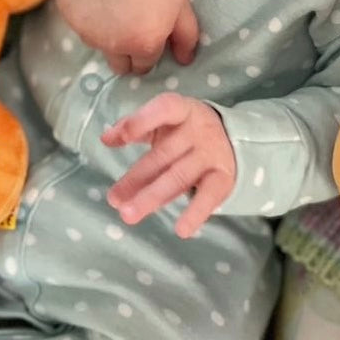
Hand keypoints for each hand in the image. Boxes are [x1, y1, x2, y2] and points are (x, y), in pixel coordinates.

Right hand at [56, 0, 197, 73]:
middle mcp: (111, 44)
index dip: (149, 47)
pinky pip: (79, 21)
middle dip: (127, 50)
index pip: (143, 66)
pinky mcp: (67, 10)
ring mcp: (85, 28)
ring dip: (106, 30)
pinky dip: (88, 11)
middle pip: (118, 65)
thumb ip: (186, 38)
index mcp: (143, 45)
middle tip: (134, 19)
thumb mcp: (182, 5)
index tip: (150, 28)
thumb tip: (185, 61)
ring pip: (97, 42)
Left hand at [102, 94, 235, 237]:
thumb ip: (136, 127)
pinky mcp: (223, 177)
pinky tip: (181, 230)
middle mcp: (199, 130)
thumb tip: (106, 138)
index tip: (120, 138)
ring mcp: (212, 154)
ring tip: (128, 214)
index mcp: (183, 111)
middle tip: (113, 199)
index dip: (143, 121)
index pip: (165, 109)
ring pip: (179, 177)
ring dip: (153, 196)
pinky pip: (210, 196)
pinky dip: (196, 213)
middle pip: (164, 154)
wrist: (233, 138)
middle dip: (137, 177)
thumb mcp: (164, 122)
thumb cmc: (186, 130)